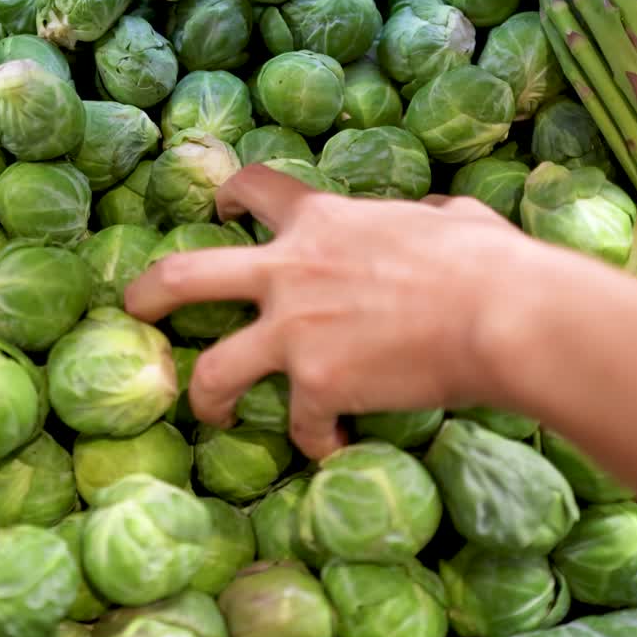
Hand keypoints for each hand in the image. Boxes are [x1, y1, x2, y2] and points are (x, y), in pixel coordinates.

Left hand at [124, 164, 546, 460]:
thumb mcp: (451, 217)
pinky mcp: (316, 384)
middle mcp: (290, 271)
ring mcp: (294, 330)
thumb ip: (423, 215)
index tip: (220, 210)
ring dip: (205, 397)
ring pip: (211, 372)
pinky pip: (298, 426)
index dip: (229, 196)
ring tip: (211, 413)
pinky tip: (332, 447)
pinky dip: (313, 441)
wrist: (502, 314)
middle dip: (147, 293)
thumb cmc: (489, 261)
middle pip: (183, 276)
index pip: (255, 189)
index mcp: (322, 222)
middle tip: (134, 308)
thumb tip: (432, 215)